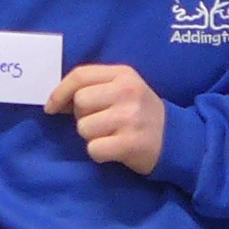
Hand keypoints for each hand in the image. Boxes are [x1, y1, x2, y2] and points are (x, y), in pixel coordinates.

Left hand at [45, 63, 166, 174]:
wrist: (177, 140)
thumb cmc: (141, 113)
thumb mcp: (123, 90)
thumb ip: (93, 88)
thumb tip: (55, 101)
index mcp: (124, 74)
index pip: (80, 75)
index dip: (59, 92)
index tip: (51, 107)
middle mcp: (127, 92)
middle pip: (79, 102)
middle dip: (82, 115)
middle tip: (100, 122)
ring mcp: (130, 117)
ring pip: (83, 127)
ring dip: (91, 136)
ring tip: (110, 135)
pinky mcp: (131, 143)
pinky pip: (93, 149)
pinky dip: (99, 153)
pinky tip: (114, 149)